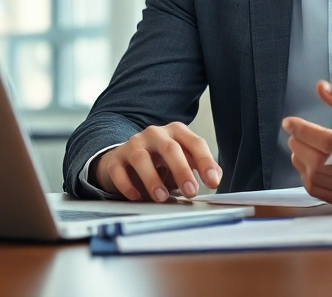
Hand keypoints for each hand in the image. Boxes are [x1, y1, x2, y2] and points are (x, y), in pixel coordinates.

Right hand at [91, 122, 221, 201]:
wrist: (125, 159)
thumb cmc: (159, 162)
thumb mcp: (182, 161)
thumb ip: (199, 167)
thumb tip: (215, 177)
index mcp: (176, 133)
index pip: (195, 143)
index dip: (205, 162)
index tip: (212, 182)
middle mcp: (155, 134)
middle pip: (170, 148)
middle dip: (182, 170)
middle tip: (191, 192)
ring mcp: (133, 144)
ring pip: (141, 158)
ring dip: (152, 179)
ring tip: (162, 197)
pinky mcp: (115, 159)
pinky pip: (119, 170)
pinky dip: (127, 185)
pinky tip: (136, 197)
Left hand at [282, 80, 331, 209]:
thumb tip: (322, 88)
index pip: (326, 143)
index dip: (303, 131)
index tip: (290, 122)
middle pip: (318, 163)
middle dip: (299, 145)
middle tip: (293, 133)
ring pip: (316, 180)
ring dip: (300, 161)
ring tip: (298, 146)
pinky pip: (320, 192)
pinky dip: (308, 177)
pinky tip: (307, 164)